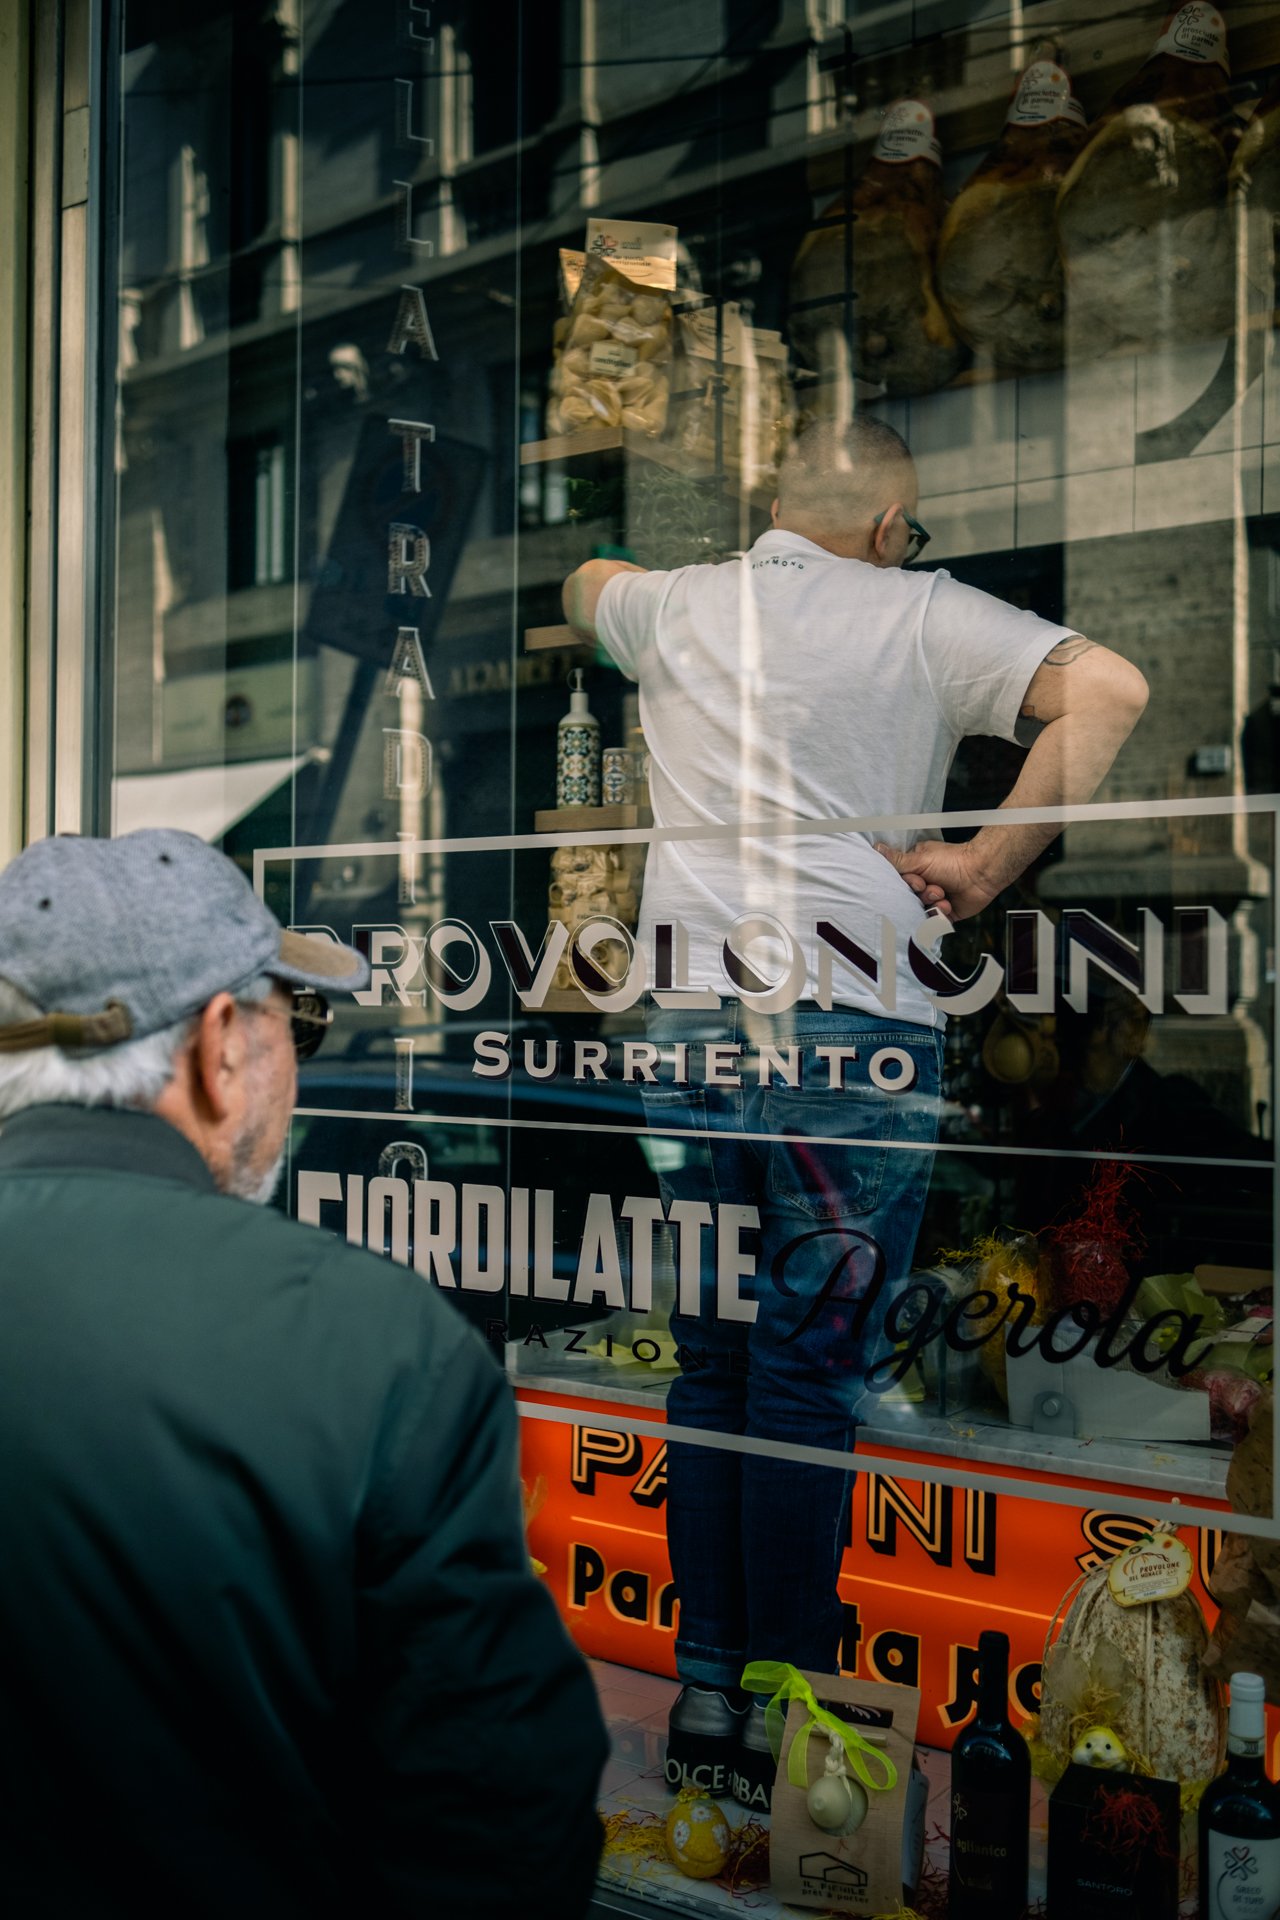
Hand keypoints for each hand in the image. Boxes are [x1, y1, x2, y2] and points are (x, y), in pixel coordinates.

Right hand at [874, 839, 995, 921]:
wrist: (981, 873)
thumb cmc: (953, 861)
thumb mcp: (920, 859)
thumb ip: (897, 860)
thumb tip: (875, 848)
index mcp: (917, 868)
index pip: (901, 882)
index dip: (908, 885)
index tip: (918, 881)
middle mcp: (925, 882)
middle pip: (910, 898)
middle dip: (922, 895)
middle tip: (933, 887)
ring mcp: (935, 897)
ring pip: (922, 909)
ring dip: (932, 903)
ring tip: (943, 894)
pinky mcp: (946, 911)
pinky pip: (934, 920)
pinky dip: (941, 914)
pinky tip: (948, 904)